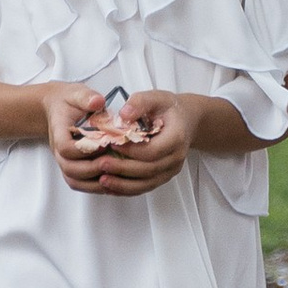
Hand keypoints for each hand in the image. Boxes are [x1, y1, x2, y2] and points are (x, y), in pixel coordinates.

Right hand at [43, 85, 133, 189]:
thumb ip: (86, 97)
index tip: (103, 144)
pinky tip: (113, 183)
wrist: (57, 108)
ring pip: (74, 180)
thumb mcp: (76, 92)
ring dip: (94, 183)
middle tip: (112, 163)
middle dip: (92, 169)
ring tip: (115, 177)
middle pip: (70, 169)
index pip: (66, 148)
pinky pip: (80, 183)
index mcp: (58, 132)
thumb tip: (98, 102)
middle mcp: (59, 151)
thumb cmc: (69, 100)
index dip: (85, 149)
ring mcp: (65, 161)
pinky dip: (95, 187)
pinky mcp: (73, 167)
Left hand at [79, 91, 197, 193]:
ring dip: (123, 185)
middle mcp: (176, 157)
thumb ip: (140, 102)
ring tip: (102, 180)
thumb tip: (124, 115)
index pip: (153, 150)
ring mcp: (171, 170)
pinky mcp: (163, 176)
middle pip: (148, 170)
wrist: (186, 120)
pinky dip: (127, 189)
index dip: (131, 150)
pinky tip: (110, 187)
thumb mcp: (156, 98)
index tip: (112, 145)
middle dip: (123, 169)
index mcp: (177, 137)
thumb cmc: (168, 108)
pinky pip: (145, 187)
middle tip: (101, 164)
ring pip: (146, 183)